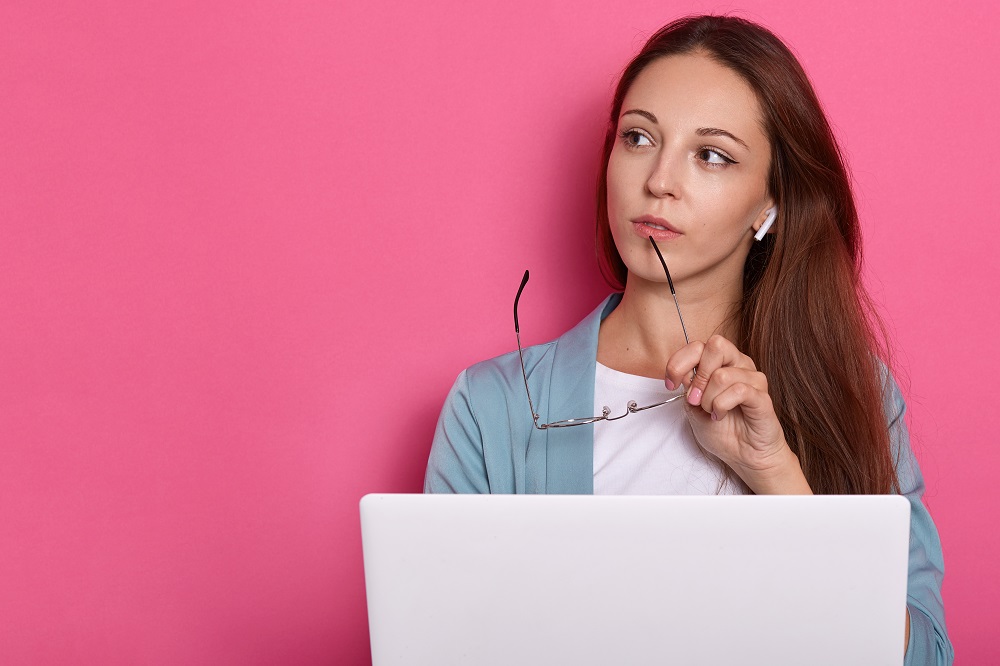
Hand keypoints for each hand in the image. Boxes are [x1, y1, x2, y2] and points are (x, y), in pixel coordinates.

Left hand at [664, 335, 811, 493]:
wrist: (743, 455)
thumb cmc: (722, 430)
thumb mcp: (692, 407)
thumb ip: (688, 387)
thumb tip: (685, 374)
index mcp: (721, 363)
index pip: (697, 346)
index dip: (678, 363)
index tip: (671, 384)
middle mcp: (739, 365)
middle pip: (716, 345)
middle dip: (698, 376)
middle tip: (695, 399)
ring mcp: (753, 379)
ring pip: (722, 375)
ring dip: (708, 399)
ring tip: (711, 412)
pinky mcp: (762, 396)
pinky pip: (739, 391)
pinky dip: (721, 406)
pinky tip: (719, 415)